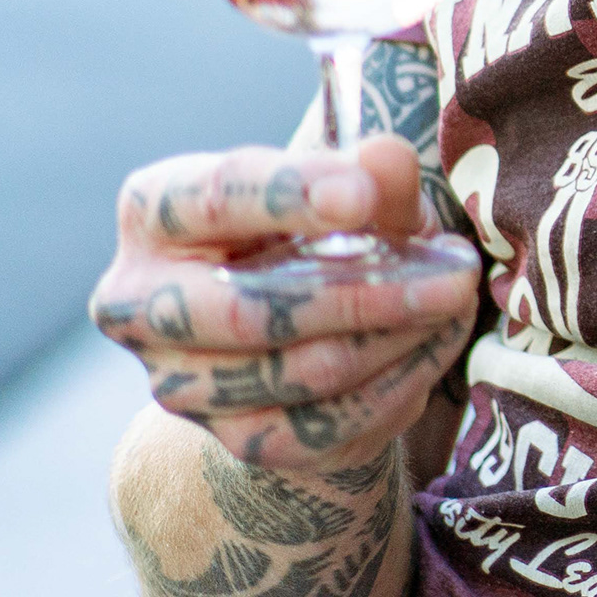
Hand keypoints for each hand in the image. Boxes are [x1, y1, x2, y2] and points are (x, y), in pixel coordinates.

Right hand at [91, 140, 478, 480]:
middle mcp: (139, 302)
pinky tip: (439, 343)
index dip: (286, 194)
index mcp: (154, 210)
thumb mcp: (351, 190)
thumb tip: (385, 159)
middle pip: (243, 311)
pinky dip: (397, 384)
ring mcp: (181, 380)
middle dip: (363, 294)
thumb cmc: (321, 233)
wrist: (301, 332)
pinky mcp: (236, 437)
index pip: (208, 198)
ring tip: (457, 299)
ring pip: (298, 372)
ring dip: (397, 338)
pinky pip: (325, 423)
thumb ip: (372, 175)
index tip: (363, 194)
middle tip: (456, 274)